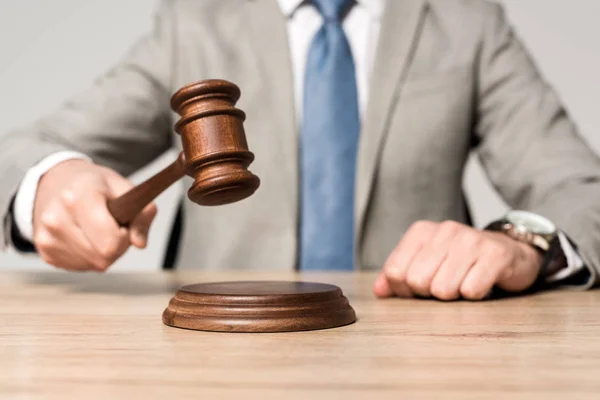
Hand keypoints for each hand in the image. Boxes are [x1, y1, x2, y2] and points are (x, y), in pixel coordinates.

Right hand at [33, 159, 156, 271]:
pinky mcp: (45, 252)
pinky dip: (90, 256)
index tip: (123, 223)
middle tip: (113, 225)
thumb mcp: (125, 188)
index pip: (110, 242)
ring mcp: (47, 237)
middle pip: (104, 257)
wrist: (59, 183)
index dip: (125, 236)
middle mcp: (56, 218)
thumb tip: (139, 243)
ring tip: (98, 229)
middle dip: (117, 245)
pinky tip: (86, 236)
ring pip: (94, 264)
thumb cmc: (96, 185)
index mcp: (78, 196)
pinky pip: (82, 266)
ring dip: (104, 252)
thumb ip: (143, 213)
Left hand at [373, 220, 542, 299]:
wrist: (508, 251)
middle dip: (429, 293)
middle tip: (445, 285)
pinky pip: (471, 291)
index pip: (395, 271)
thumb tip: (379, 291)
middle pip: (417, 281)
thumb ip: (398, 275)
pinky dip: (474, 295)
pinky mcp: (495, 255)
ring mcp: (471, 240)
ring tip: (463, 282)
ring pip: (443, 289)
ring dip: (453, 295)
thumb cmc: (460, 261)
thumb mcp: (426, 262)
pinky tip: (481, 282)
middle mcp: (445, 230)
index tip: (421, 287)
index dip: (405, 290)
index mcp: (422, 231)